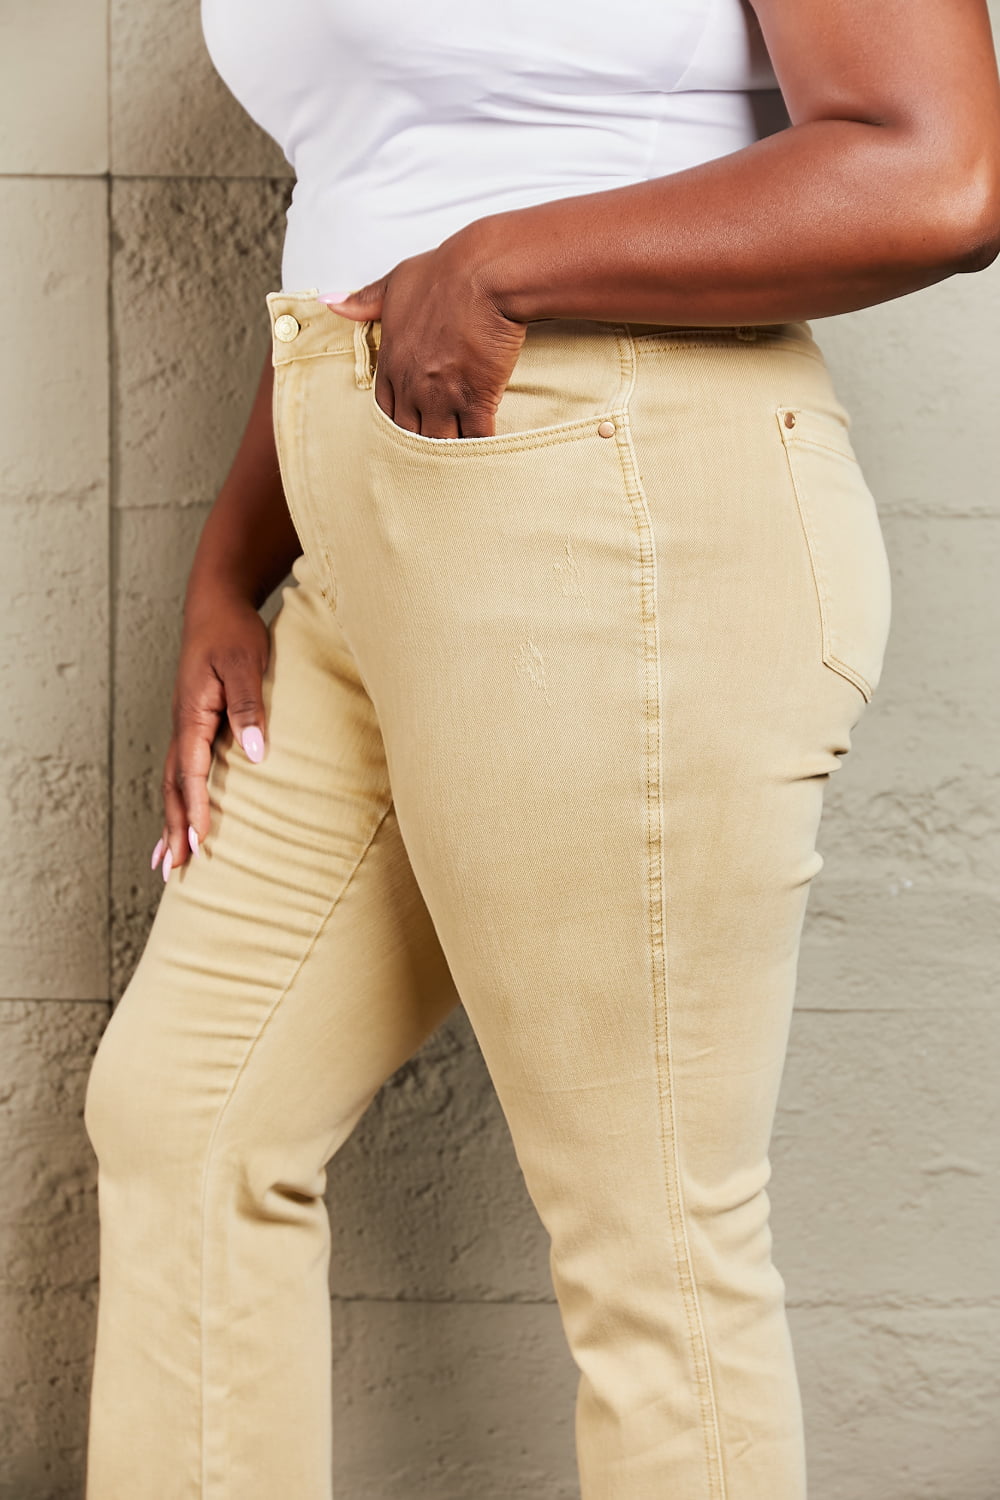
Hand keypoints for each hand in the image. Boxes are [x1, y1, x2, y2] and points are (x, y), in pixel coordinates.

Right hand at [151, 587, 269, 880]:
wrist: (216, 605)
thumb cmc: (233, 633)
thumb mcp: (247, 665)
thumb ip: (249, 708)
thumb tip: (254, 755)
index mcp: (192, 713)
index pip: (191, 771)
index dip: (195, 807)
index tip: (199, 841)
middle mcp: (182, 724)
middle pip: (174, 786)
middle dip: (174, 827)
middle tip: (174, 869)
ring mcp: (185, 725)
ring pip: (174, 782)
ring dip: (171, 820)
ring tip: (168, 860)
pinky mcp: (194, 723)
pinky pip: (183, 770)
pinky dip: (179, 798)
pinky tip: (183, 816)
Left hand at [319, 231, 527, 437]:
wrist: (482, 275)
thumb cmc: (443, 274)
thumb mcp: (396, 282)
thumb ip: (364, 301)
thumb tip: (330, 303)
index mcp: (392, 363)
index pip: (385, 411)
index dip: (398, 422)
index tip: (411, 425)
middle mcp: (412, 386)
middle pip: (409, 435)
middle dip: (421, 445)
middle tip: (432, 454)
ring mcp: (443, 397)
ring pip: (439, 444)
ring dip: (448, 452)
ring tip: (457, 462)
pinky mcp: (476, 400)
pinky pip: (474, 439)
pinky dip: (479, 448)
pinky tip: (484, 451)